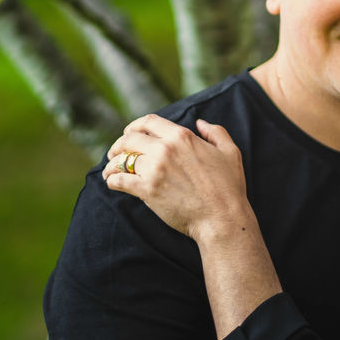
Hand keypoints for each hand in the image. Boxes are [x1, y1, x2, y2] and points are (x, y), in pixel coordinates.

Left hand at [103, 114, 251, 242]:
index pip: (149, 122)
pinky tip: (111, 182)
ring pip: (123, 159)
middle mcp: (165, 149)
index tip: (129, 132)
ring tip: (109, 169)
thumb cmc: (229, 186)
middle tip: (115, 152)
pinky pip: (120, 180)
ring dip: (112, 163)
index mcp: (182, 136)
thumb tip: (199, 123)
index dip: (135, 125)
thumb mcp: (230, 151)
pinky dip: (112, 180)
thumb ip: (215, 132)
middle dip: (119, 144)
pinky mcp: (147, 191)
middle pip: (130, 139)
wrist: (222, 217)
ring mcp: (154, 170)